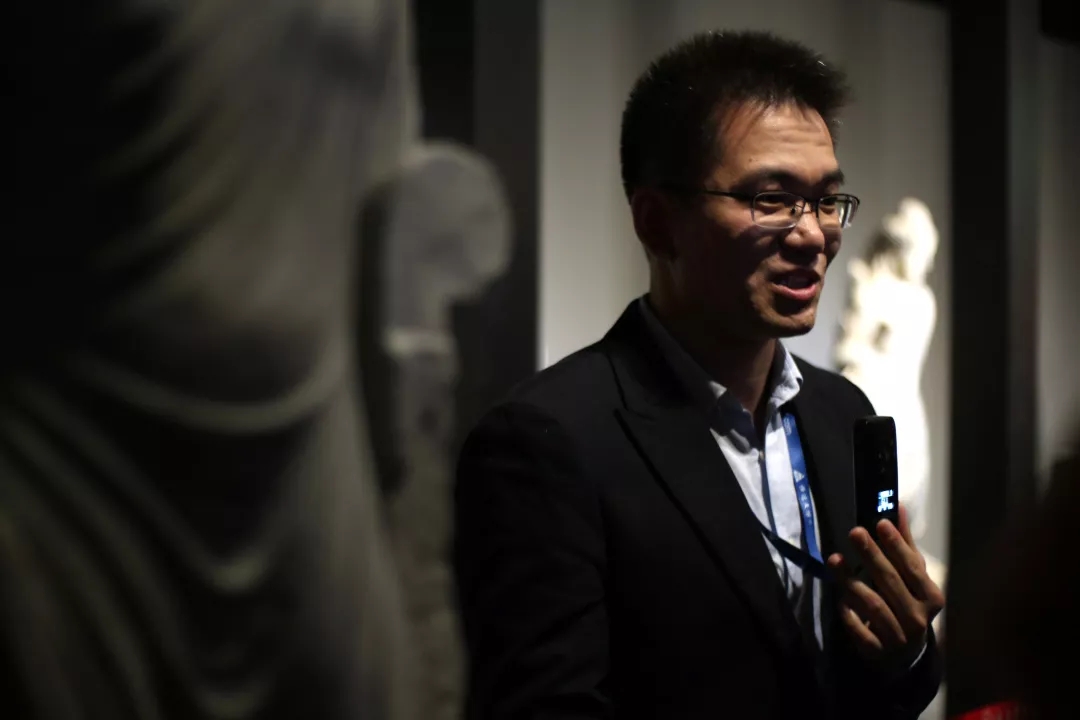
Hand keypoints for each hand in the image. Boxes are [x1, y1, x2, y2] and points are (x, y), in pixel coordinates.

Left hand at [827, 504, 943, 671]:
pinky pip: (858, 629)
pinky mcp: (877, 652)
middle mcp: (919, 619)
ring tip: (835, 560)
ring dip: (852, 581)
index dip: (897, 545)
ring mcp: (898, 638)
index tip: (880, 523)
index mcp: (931, 597)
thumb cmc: (908, 604)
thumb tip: (898, 507)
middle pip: (891, 583)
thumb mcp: (913, 578)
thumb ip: (905, 545)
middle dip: (872, 556)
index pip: (913, 568)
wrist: (904, 654)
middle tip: (854, 532)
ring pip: (873, 606)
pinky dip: (848, 613)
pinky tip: (839, 596)